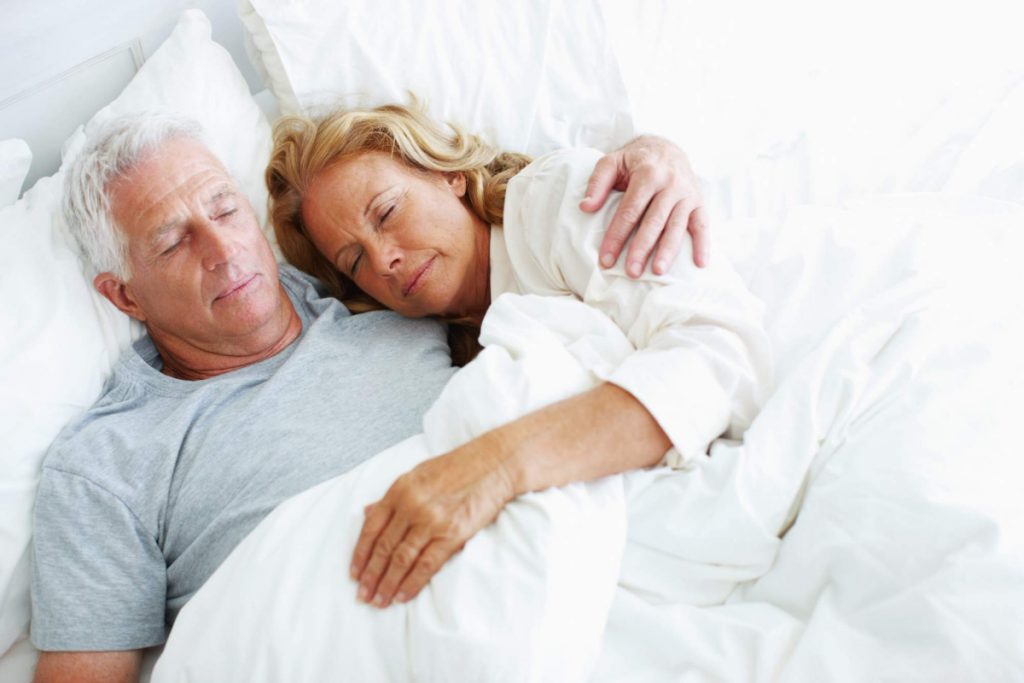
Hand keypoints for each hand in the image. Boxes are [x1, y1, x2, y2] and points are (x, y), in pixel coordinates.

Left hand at [350, 436, 516, 607]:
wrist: (493, 465)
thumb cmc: (456, 468)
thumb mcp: (417, 474)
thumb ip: (392, 496)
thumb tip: (367, 512)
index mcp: (399, 490)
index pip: (371, 528)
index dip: (360, 554)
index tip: (354, 573)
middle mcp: (411, 506)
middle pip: (384, 548)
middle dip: (371, 575)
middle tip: (362, 596)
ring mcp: (431, 522)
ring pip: (401, 560)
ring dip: (387, 584)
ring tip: (378, 601)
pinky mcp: (452, 535)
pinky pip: (426, 565)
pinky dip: (412, 583)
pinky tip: (402, 596)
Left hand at [580, 135, 708, 276]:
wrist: (666, 147)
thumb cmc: (635, 160)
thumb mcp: (612, 162)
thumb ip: (597, 183)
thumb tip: (586, 207)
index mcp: (647, 174)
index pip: (629, 211)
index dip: (617, 236)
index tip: (606, 259)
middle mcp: (670, 184)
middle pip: (654, 221)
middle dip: (641, 248)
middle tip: (631, 272)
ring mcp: (687, 194)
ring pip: (677, 226)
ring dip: (668, 250)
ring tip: (658, 271)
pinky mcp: (699, 201)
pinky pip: (703, 224)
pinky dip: (703, 244)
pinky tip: (700, 264)